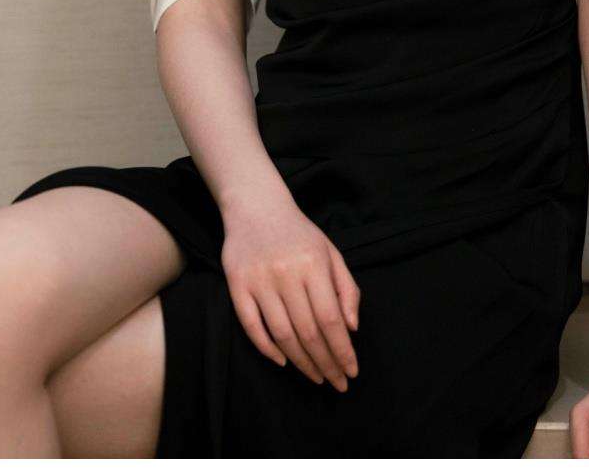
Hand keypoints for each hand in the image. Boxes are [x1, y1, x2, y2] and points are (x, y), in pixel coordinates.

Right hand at [220, 195, 360, 391]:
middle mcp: (286, 273)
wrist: (255, 205)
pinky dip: (267, 349)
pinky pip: (251, 325)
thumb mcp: (330, 252)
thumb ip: (346, 288)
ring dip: (301, 363)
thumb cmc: (299, 233)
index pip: (330, 319)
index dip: (342, 350)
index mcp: (313, 264)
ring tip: (316, 377)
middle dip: (325, 363)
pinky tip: (283, 361)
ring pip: (282, 334)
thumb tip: (351, 328)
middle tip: (336, 383)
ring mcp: (259, 279)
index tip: (351, 371)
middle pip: (308, 332)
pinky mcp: (237, 284)